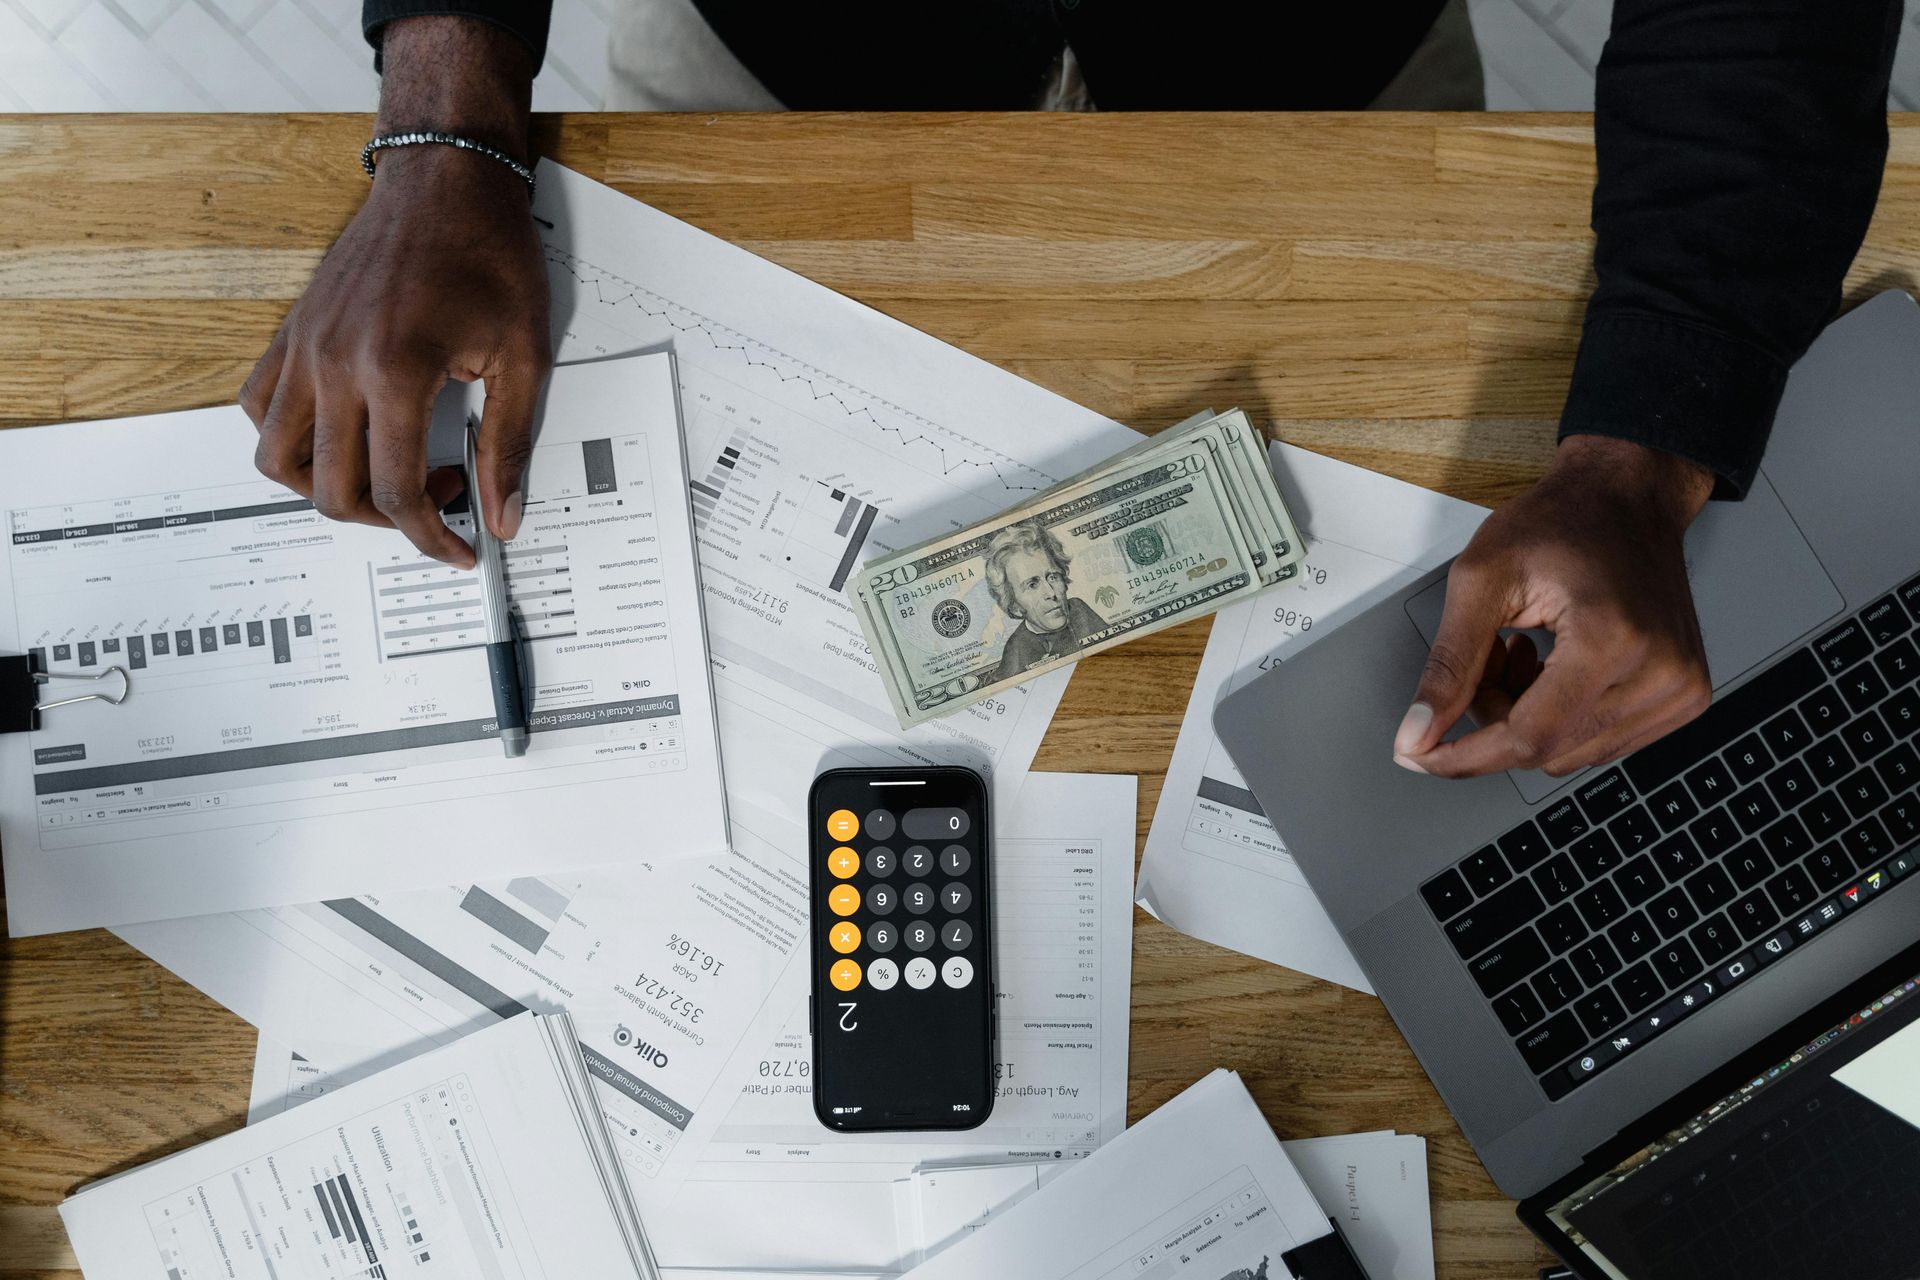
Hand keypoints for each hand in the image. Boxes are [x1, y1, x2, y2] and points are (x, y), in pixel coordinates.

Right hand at [240, 17, 544, 567]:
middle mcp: (334, 362)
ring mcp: (303, 347)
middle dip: (387, 520)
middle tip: (439, 502)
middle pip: (330, 489)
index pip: (397, 491)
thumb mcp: (523, 355)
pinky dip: (291, 440)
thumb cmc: (488, 251)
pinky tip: (344, 435)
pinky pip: (260, 408)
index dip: (430, 537)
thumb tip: (503, 515)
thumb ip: (508, 445)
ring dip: (325, 488)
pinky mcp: (291, 333)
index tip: (458, 550)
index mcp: (394, 369)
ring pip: (275, 458)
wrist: (446, 178)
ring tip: (382, 477)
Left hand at [1392, 436, 1716, 777]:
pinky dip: (1563, 718)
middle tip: (1490, 657)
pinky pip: (1602, 743)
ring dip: (1528, 719)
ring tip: (1528, 652)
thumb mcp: (1482, 579)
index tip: (1421, 756)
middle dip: (1496, 719)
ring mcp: (1679, 689)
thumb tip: (1418, 736)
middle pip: (1546, 751)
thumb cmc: (1562, 522)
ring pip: (1570, 754)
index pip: (1528, 738)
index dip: (1464, 756)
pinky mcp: (1684, 698)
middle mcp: (1660, 672)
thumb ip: (1448, 666)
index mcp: (1613, 639)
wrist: (1628, 499)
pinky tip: (1557, 667)